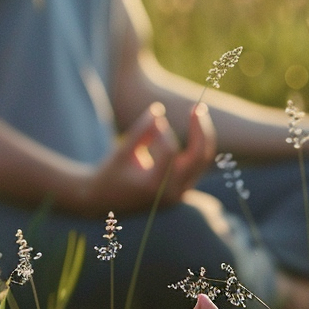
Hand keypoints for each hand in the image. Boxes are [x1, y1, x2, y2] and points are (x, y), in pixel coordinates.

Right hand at [89, 102, 215, 212]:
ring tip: (198, 110)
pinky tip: (195, 124)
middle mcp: (172, 193)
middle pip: (198, 158)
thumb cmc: (110, 174)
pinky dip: (197, 144)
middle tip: (197, 107)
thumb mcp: (122, 152)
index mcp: (153, 187)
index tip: (154, 120)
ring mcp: (180, 193)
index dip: (163, 131)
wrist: (106, 202)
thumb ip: (141, 132)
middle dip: (200, 130)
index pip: (169, 151)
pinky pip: (197, 164)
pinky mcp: (181, 189)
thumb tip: (159, 109)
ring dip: (203, 136)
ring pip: (202, 161)